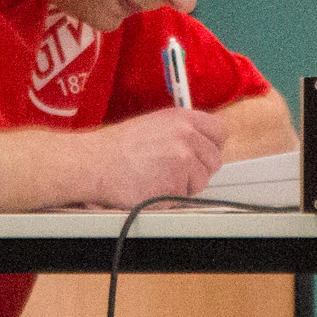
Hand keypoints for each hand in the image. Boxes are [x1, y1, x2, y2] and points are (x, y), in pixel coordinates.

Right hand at [74, 108, 227, 207]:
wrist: (96, 164)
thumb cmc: (118, 147)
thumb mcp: (155, 124)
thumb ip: (182, 131)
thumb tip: (202, 143)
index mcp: (182, 119)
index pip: (220, 131)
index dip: (213, 146)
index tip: (204, 154)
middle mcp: (187, 136)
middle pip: (214, 160)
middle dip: (199, 170)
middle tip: (174, 172)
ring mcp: (183, 161)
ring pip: (201, 181)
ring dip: (185, 185)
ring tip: (158, 179)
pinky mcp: (176, 185)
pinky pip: (185, 197)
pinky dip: (172, 197)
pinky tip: (153, 188)